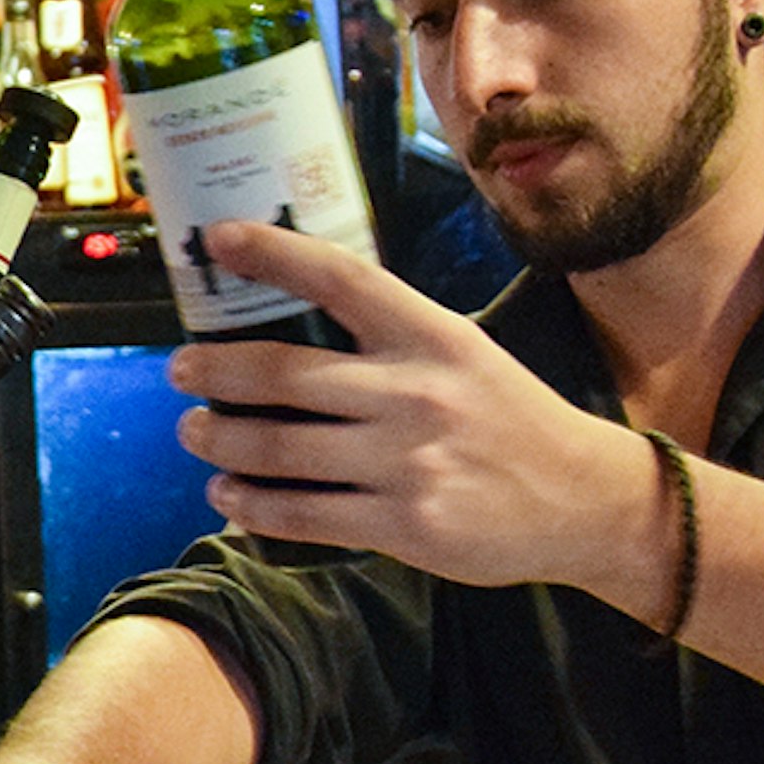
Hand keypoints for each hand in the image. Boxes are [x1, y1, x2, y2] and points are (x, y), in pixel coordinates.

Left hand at [166, 221, 665, 601]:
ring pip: (279, 447)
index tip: (219, 239)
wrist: (584, 499)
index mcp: (431, 336)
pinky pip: (303, 514)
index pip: (341, 279)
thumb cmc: (509, 418)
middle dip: (213, 370)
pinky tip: (227, 493)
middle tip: (180, 370)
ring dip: (220, 438)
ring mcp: (408, 462)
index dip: (273, 254)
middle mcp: (415, 393)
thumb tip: (294, 320)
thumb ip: (389, 339)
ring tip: (194, 431)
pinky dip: (251, 504)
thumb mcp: (462, 354)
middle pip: (283, 372)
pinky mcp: (405, 524)